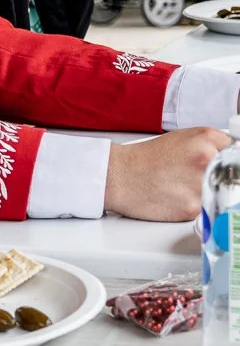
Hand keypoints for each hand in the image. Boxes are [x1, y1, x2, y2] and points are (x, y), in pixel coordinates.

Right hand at [105, 127, 229, 220]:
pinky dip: (196, 206)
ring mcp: (201, 183)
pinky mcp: (194, 207)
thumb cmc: (148, 158)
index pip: (238, 153)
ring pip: (221, 193)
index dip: (232, 163)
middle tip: (197, 178)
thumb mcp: (183, 138)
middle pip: (233, 175)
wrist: (119, 176)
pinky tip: (179, 197)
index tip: (228, 169)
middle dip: (220, 179)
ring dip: (208, 193)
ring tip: (185, 187)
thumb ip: (214, 145)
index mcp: (207, 139)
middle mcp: (207, 159)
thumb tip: (236, 157)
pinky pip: (208, 209)